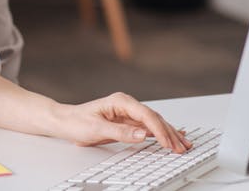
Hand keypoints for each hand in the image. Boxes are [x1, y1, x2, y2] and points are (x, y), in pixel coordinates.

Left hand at [51, 92, 190, 151]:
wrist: (65, 121)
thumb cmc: (76, 121)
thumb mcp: (97, 129)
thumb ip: (121, 132)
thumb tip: (143, 134)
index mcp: (121, 101)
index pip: (147, 115)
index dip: (160, 130)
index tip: (168, 143)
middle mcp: (127, 105)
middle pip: (154, 118)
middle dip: (170, 133)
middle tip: (182, 147)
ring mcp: (128, 114)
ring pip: (154, 123)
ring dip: (169, 134)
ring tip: (183, 145)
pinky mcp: (127, 123)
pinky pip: (148, 128)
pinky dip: (161, 134)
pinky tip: (172, 137)